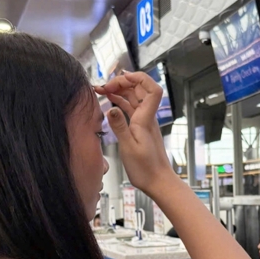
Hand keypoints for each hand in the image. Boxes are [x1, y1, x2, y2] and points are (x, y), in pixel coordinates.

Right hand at [95, 72, 174, 194]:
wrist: (158, 182)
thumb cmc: (145, 168)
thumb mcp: (128, 147)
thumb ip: (119, 126)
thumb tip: (111, 107)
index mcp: (146, 119)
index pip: (152, 89)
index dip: (139, 77)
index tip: (120, 77)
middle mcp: (147, 117)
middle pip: (139, 89)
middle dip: (122, 82)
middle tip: (102, 86)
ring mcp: (144, 122)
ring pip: (134, 98)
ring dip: (119, 91)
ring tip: (101, 90)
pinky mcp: (140, 129)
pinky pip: (131, 109)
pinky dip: (120, 103)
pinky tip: (109, 102)